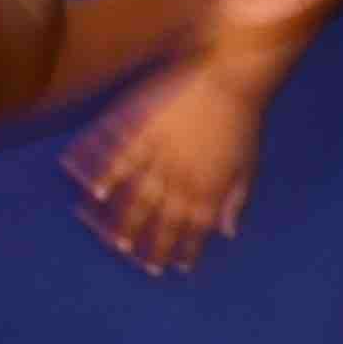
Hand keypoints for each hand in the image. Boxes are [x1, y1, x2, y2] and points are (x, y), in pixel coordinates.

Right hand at [68, 58, 263, 274]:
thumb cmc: (242, 117)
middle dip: (149, 245)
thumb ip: (235, 199)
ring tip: (113, 243)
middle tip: (136, 262)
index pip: (193, 229)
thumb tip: (228, 232)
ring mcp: (161, 155)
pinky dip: (106, 177)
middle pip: (161, 220)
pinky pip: (120, 158)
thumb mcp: (247, 163)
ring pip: (138, 197)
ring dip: (124, 222)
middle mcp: (182, 178)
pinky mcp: (143, 130)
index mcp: (210, 187)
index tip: (171, 267)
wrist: (228, 76)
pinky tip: (95, 193)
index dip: (182, 250)